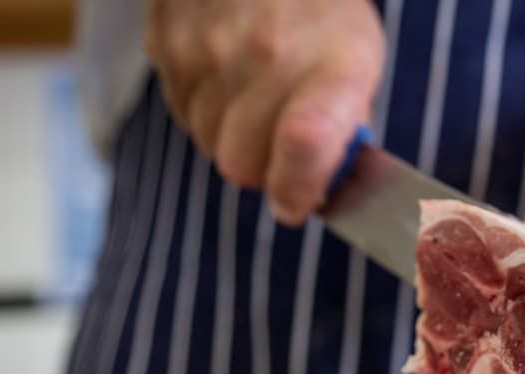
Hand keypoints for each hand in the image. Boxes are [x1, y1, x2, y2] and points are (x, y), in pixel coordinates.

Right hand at [145, 0, 385, 223]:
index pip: (305, 144)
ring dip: (229, 133)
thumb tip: (316, 191)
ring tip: (254, 91)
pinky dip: (204, 104)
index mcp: (332, 62)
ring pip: (206, 142)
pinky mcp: (166, 40)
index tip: (294, 204)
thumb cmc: (322, 11)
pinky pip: (181, 112)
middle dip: (260, 166)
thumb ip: (342, 129)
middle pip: (241, 164)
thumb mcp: (357, 59)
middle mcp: (268, 54)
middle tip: (278, 138)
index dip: (296, 189)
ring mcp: (210, 46)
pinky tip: (227, 70)